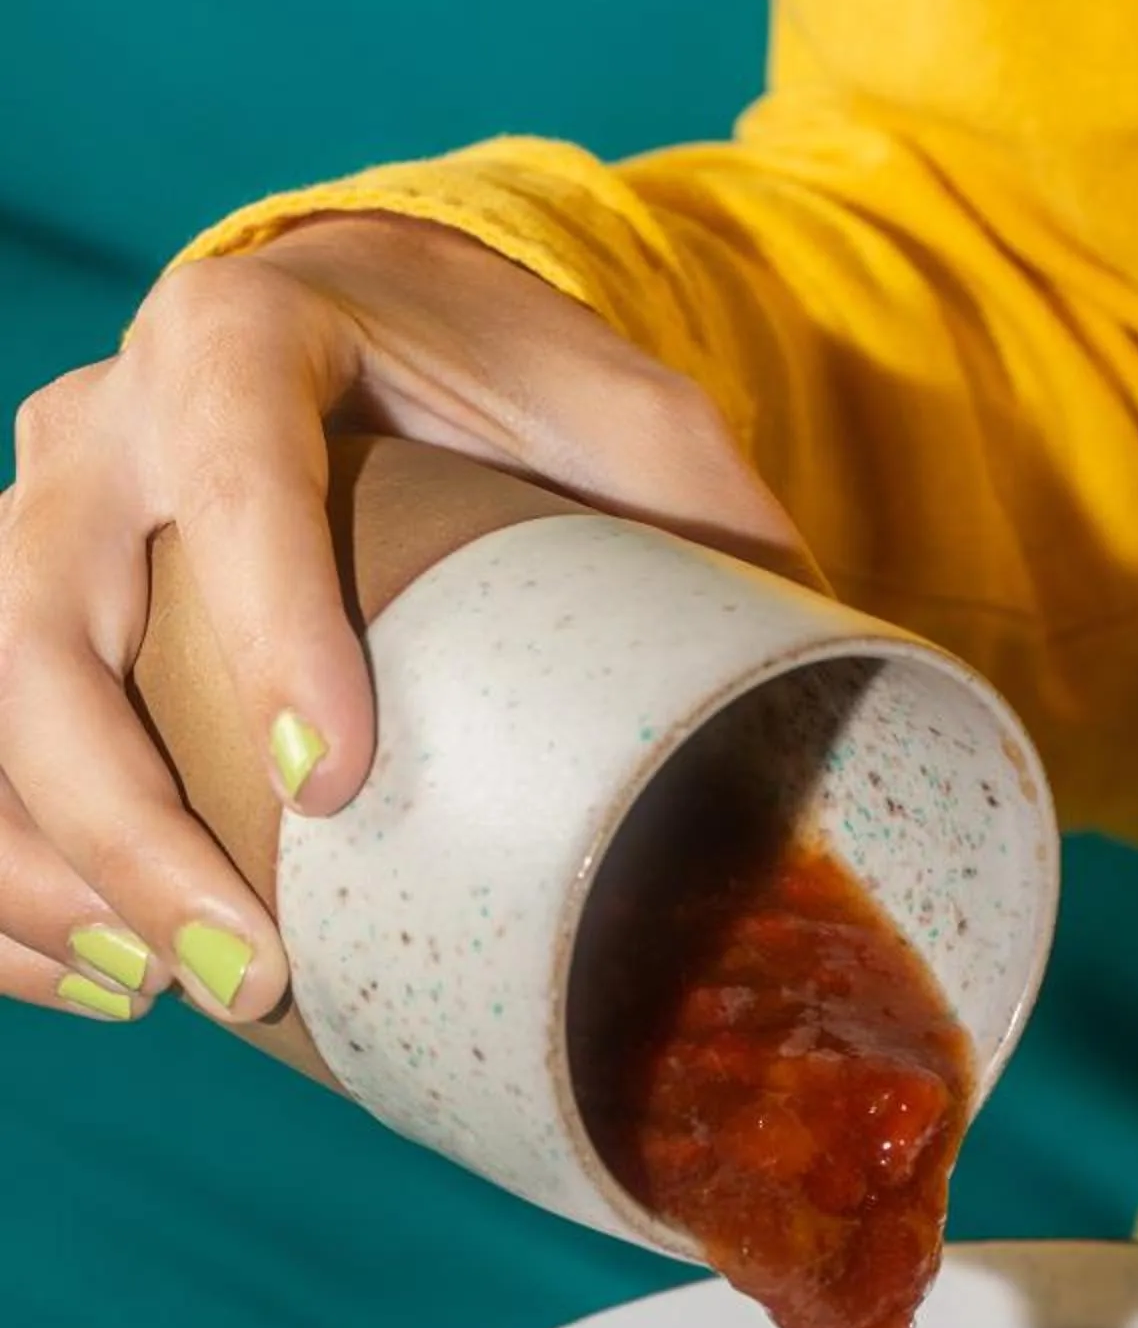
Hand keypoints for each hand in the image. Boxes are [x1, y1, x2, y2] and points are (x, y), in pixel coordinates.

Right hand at [0, 213, 805, 1025]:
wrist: (372, 330)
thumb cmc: (509, 385)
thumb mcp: (630, 412)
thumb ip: (711, 520)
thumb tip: (862, 702)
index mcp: (247, 339)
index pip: (231, 462)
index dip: (267, 620)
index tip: (334, 780)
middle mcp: (105, 423)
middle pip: (40, 616)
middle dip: (123, 818)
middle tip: (252, 975)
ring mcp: (39, 526)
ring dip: (42, 871)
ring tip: (163, 997)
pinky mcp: (27, 623)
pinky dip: (10, 881)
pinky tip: (98, 986)